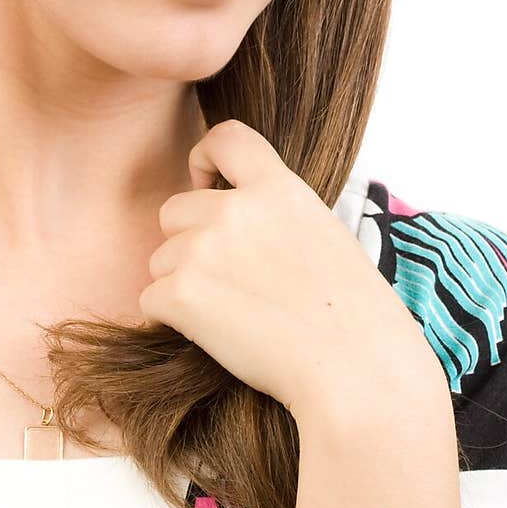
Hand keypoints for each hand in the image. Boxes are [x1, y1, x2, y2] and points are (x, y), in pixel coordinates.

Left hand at [138, 120, 446, 424]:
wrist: (354, 369)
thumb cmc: (352, 315)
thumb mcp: (324, 234)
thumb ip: (274, 215)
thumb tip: (234, 222)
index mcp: (278, 188)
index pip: (225, 138)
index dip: (204, 159)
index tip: (207, 184)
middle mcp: (234, 209)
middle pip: (175, 210)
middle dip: (188, 243)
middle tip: (228, 283)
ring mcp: (202, 248)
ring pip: (161, 259)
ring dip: (182, 285)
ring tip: (233, 315)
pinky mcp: (180, 293)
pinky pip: (151, 300)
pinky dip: (172, 319)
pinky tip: (216, 336)